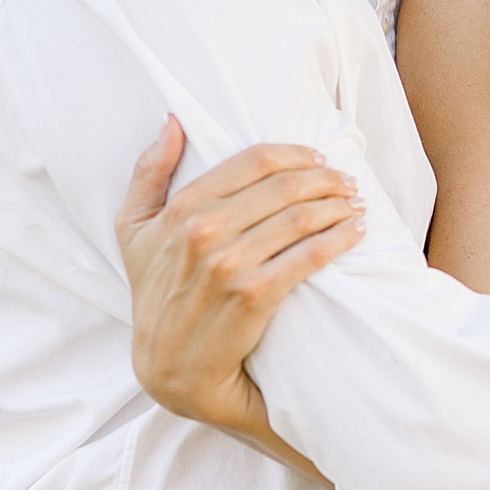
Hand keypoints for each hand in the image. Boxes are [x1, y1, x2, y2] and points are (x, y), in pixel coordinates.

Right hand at [116, 119, 363, 431]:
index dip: (295, 154)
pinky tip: (355, 231)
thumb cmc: (154, 294)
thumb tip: (172, 122)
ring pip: (300, 218)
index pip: (253, 161)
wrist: (171, 367)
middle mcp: (204, 231)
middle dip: (325, 178)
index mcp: (181, 209)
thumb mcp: (133, 231)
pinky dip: (338, 239)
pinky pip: (308, 256)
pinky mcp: (255, 296)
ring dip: (337, 205)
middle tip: (346, 182)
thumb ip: (148, 173)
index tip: (319, 158)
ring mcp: (230, 265)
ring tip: (355, 203)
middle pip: (284, 186)